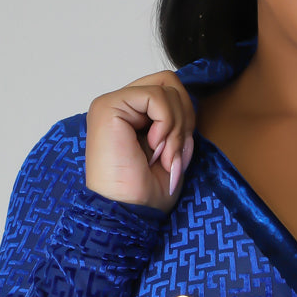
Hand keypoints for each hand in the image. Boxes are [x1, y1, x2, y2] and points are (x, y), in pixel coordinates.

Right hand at [84, 70, 196, 212]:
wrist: (128, 213)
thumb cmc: (146, 194)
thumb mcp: (173, 153)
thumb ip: (179, 125)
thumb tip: (188, 106)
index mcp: (134, 116)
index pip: (170, 91)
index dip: (185, 117)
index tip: (178, 153)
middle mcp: (121, 106)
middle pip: (170, 82)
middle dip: (184, 117)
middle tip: (173, 153)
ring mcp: (113, 104)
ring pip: (166, 88)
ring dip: (176, 127)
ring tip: (163, 156)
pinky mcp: (108, 106)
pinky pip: (155, 96)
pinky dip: (166, 123)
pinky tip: (154, 146)